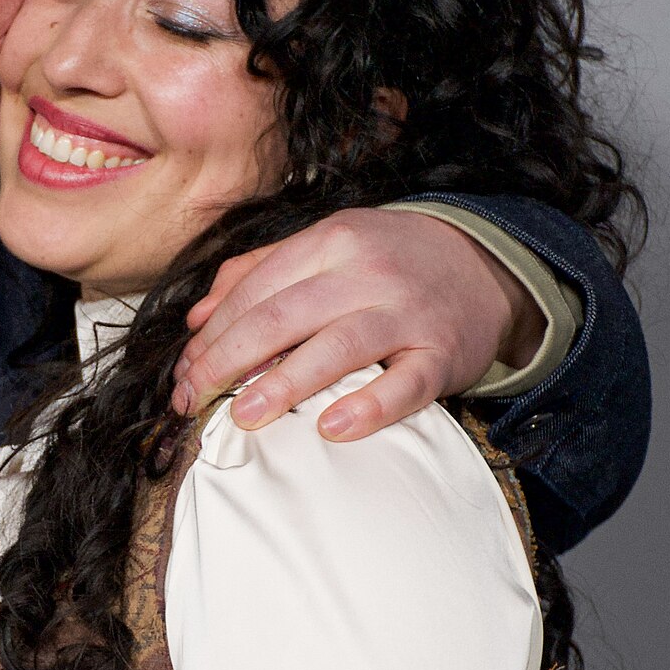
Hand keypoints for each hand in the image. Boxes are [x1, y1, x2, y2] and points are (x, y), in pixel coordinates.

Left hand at [173, 207, 541, 441]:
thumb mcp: (328, 246)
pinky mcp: (442, 353)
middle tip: (194, 399)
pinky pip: (405, 384)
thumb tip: (197, 317)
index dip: (213, 336)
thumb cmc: (391, 262)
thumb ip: (259, 272)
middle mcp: (366, 271)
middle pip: (283, 316)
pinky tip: (332, 429)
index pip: (256, 290)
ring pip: (337, 346)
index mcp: (330, 241)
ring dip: (284, 383)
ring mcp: (407, 312)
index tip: (183, 375)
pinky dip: (370, 407)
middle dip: (228, 361)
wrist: (485, 264)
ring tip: (243, 415)